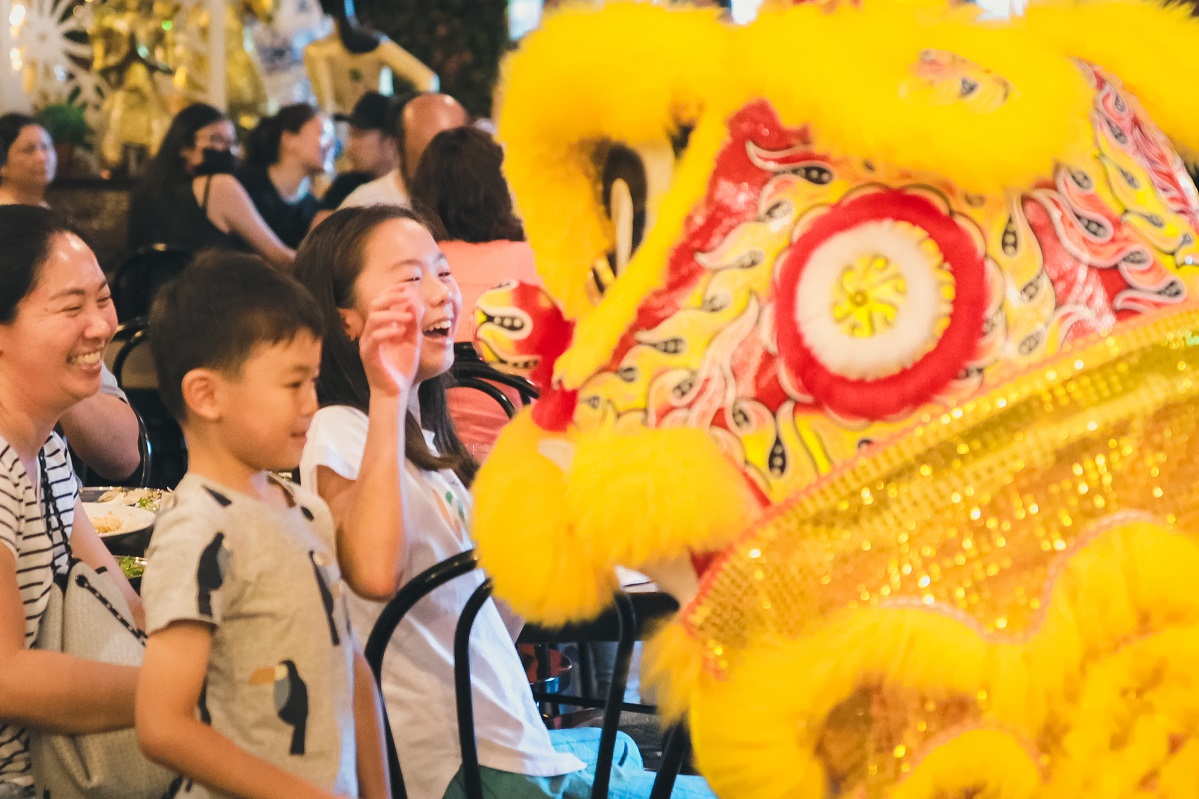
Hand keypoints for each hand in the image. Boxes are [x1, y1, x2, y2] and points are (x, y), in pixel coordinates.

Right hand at [359, 283, 422, 398]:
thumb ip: (414, 324)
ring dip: (393, 314)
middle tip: (408, 297)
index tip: (408, 287)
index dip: (393, 291)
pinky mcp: (368, 355)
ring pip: (374, 319)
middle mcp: (370, 332)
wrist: (395, 391)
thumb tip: (417, 302)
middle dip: (392, 297)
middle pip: (375, 305)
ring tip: (408, 317)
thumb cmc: (402, 367)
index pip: (381, 302)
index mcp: (379, 327)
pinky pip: (374, 338)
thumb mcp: (412, 341)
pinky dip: (388, 331)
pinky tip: (401, 332)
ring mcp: (367, 343)